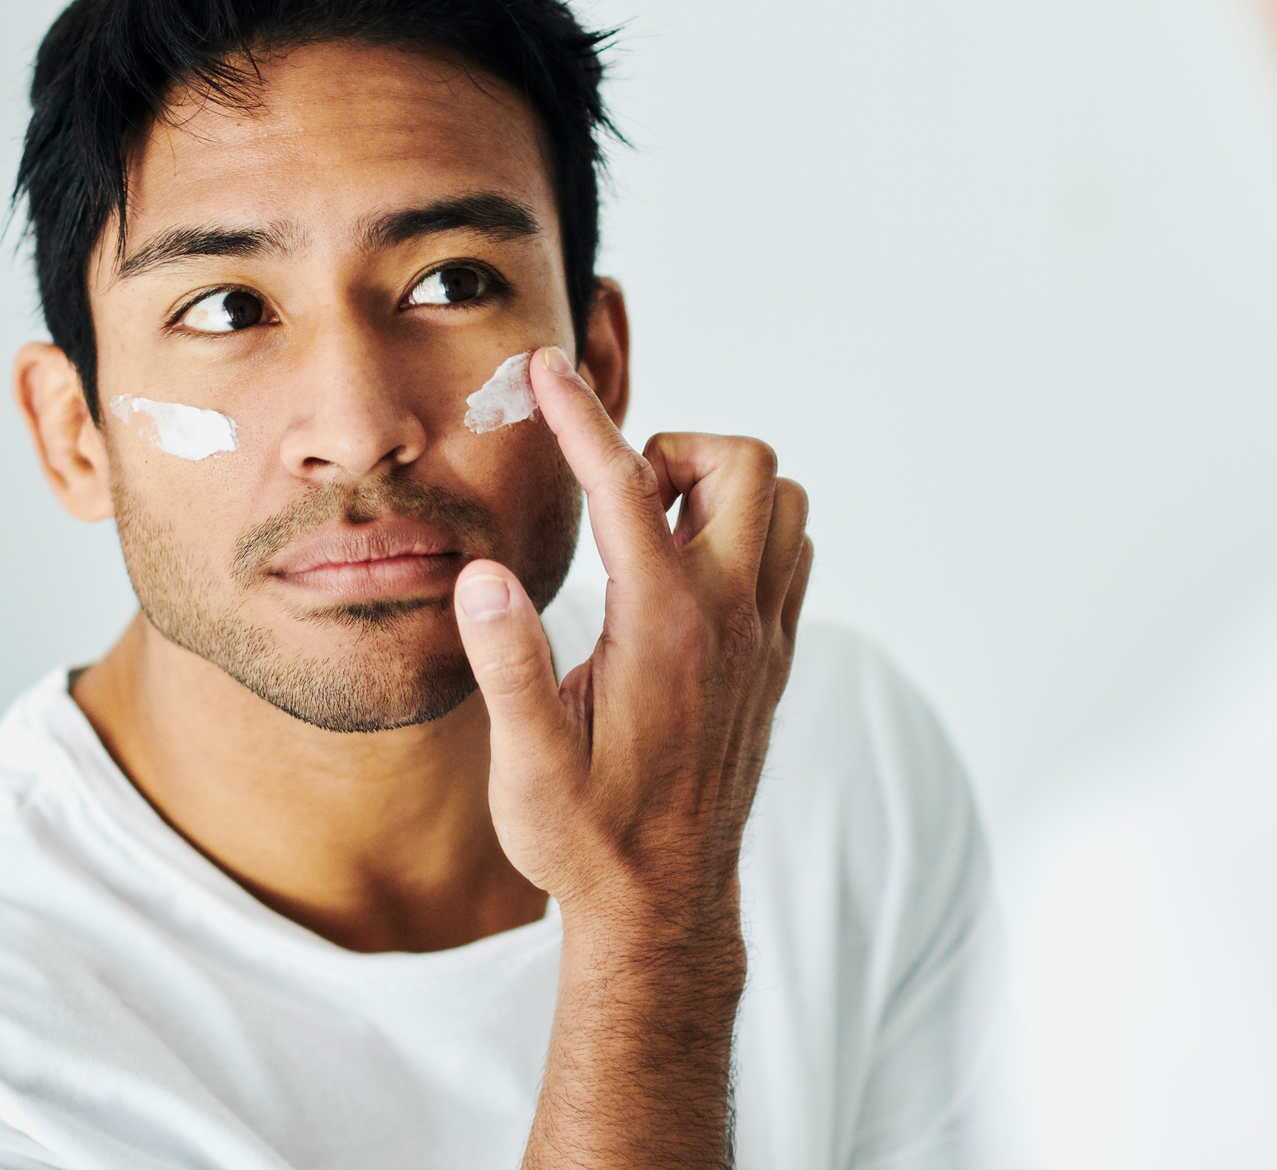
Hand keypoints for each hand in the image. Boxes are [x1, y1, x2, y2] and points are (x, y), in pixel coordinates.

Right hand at [453, 345, 811, 935]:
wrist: (664, 907)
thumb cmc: (585, 839)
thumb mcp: (526, 767)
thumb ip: (508, 666)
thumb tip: (484, 576)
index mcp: (663, 630)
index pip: (625, 487)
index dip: (578, 416)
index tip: (544, 368)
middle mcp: (730, 619)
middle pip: (741, 465)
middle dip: (671, 450)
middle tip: (616, 500)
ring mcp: (764, 637)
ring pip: (782, 502)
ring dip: (718, 488)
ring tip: (649, 535)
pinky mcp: (776, 658)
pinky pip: (791, 551)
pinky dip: (748, 530)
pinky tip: (686, 573)